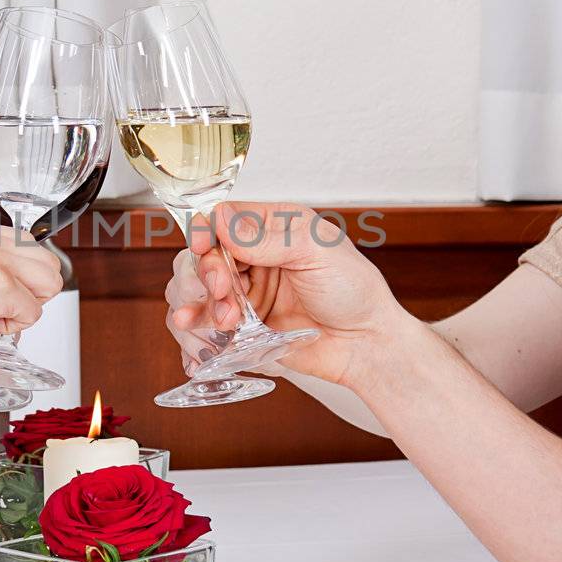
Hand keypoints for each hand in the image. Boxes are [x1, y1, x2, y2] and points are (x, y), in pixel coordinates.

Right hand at [166, 203, 401, 385]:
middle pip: (206, 254)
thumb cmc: (354, 291)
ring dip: (205, 302)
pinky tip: (196, 330)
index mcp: (275, 227)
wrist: (365, 344)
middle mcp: (256, 256)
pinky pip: (209, 320)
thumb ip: (268, 239)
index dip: (206, 230)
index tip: (203, 247)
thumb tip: (222, 223)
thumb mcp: (317, 253)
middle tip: (225, 291)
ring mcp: (248, 290)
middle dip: (208, 272)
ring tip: (227, 320)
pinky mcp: (244, 324)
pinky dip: (198, 325)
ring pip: (202, 288)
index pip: (224, 217)